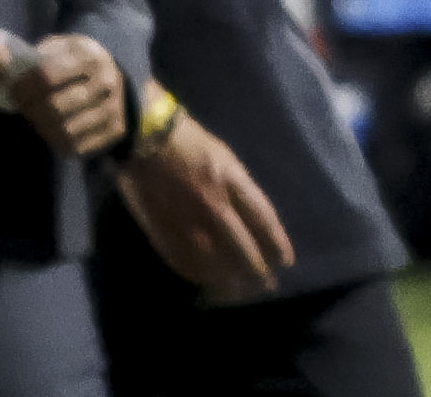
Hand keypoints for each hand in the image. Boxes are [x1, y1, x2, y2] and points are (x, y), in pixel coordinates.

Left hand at [11, 32, 129, 159]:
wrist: (119, 77)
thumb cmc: (80, 61)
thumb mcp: (65, 46)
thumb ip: (42, 54)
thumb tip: (12, 70)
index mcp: (91, 57)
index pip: (48, 76)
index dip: (25, 87)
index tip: (13, 90)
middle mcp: (106, 83)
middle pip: (55, 107)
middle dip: (31, 110)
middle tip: (22, 108)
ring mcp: (113, 108)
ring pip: (66, 130)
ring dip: (43, 127)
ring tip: (35, 120)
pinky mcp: (115, 130)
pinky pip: (78, 146)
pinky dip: (58, 142)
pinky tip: (51, 131)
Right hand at [119, 104, 299, 302]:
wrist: (144, 138)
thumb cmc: (188, 141)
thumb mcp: (223, 157)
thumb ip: (238, 188)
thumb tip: (251, 220)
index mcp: (231, 180)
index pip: (262, 219)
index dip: (276, 242)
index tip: (286, 261)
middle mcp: (213, 204)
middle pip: (242, 247)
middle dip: (257, 270)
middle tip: (266, 285)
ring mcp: (187, 220)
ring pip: (213, 261)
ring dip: (229, 279)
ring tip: (239, 292)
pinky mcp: (163, 230)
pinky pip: (184, 261)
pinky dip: (197, 274)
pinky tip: (206, 281)